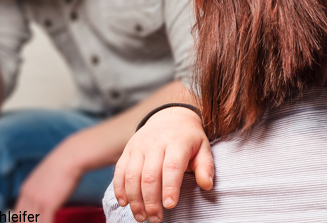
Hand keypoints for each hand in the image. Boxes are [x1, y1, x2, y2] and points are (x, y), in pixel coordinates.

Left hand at [14, 143, 82, 222]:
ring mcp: (37, 200)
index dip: (22, 222)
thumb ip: (40, 188)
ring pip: (33, 222)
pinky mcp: (48, 204)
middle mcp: (28, 196)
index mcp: (25, 190)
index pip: (17, 214)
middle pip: (23, 220)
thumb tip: (44, 196)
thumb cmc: (62, 165)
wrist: (70, 158)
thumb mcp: (44, 177)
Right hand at [113, 107, 213, 222]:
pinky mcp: (128, 150)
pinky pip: (119, 171)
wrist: (171, 115)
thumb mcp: (203, 147)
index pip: (171, 166)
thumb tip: (207, 185)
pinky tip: (124, 203)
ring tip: (141, 216)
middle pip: (149, 175)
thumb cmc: (189, 137)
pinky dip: (119, 188)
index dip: (170, 187)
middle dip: (150, 200)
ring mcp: (139, 146)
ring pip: (132, 175)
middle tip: (155, 218)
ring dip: (134, 199)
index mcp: (177, 142)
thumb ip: (205, 167)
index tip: (170, 206)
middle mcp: (155, 143)